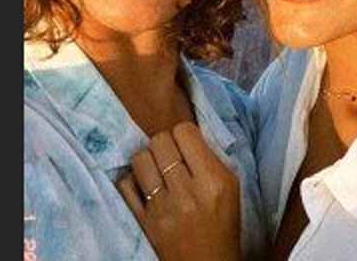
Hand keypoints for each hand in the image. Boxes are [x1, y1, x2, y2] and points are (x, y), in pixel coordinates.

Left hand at [117, 122, 240, 260]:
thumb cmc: (224, 225)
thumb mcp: (231, 188)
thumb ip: (211, 159)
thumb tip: (187, 134)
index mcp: (212, 180)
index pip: (184, 132)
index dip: (184, 134)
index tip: (187, 144)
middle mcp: (186, 191)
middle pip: (159, 141)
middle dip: (165, 144)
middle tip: (171, 156)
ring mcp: (161, 207)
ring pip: (140, 159)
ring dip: (148, 160)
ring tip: (157, 169)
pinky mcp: (143, 220)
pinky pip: (125, 185)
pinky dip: (133, 181)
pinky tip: (145, 186)